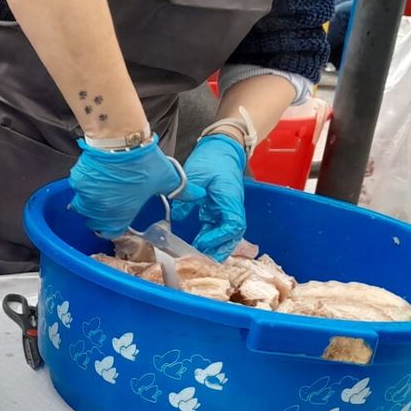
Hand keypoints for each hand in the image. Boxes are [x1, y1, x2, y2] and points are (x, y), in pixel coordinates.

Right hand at [68, 139, 197, 238]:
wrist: (122, 139)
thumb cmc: (144, 163)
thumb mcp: (166, 178)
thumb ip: (182, 191)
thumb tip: (199, 196)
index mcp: (119, 215)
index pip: (111, 232)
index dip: (115, 228)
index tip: (119, 220)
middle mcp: (99, 210)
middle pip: (93, 221)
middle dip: (100, 216)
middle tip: (110, 205)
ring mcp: (85, 195)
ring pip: (82, 206)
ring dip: (90, 203)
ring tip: (101, 192)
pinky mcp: (77, 179)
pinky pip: (77, 189)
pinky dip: (84, 186)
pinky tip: (95, 177)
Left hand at [172, 133, 246, 260]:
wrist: (222, 148)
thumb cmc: (212, 159)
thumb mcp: (197, 174)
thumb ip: (188, 194)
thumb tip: (177, 214)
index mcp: (230, 198)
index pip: (232, 224)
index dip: (218, 237)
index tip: (202, 243)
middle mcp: (232, 206)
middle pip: (233, 235)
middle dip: (220, 249)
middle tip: (204, 262)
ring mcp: (225, 208)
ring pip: (225, 234)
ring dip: (215, 246)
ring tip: (200, 258)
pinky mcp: (217, 208)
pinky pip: (216, 227)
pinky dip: (210, 237)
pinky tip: (198, 245)